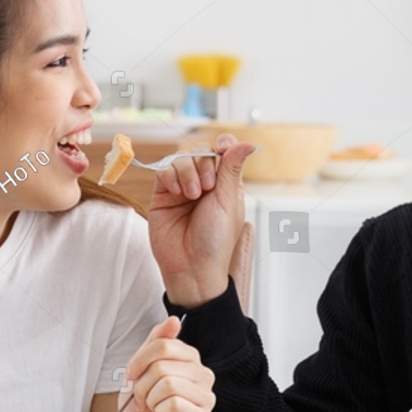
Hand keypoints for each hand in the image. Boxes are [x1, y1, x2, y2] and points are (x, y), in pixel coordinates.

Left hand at [117, 316, 216, 411]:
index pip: (164, 344)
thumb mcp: (140, 368)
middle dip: (142, 384)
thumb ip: (155, 343)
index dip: (139, 361)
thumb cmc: (140, 406)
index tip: (133, 377)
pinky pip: (174, 403)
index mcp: (191, 359)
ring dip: (150, 399)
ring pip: (168, 383)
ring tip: (153, 408)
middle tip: (144, 399)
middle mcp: (204, 375)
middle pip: (163, 364)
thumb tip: (174, 320)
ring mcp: (207, 398)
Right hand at [147, 133, 255, 308]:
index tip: (221, 149)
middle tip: (207, 189)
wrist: (191, 267)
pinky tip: (177, 192)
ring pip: (181, 158)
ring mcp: (182, 188)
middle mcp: (204, 183)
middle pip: (200, 151)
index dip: (222, 144)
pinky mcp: (163, 195)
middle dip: (204, 164)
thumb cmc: (215, 241)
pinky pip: (163, 171)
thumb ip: (231, 169)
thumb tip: (249, 143)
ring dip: (187, 172)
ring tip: (192, 195)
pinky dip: (171, 176)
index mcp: (225, 184)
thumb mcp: (228, 202)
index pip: (223, 151)